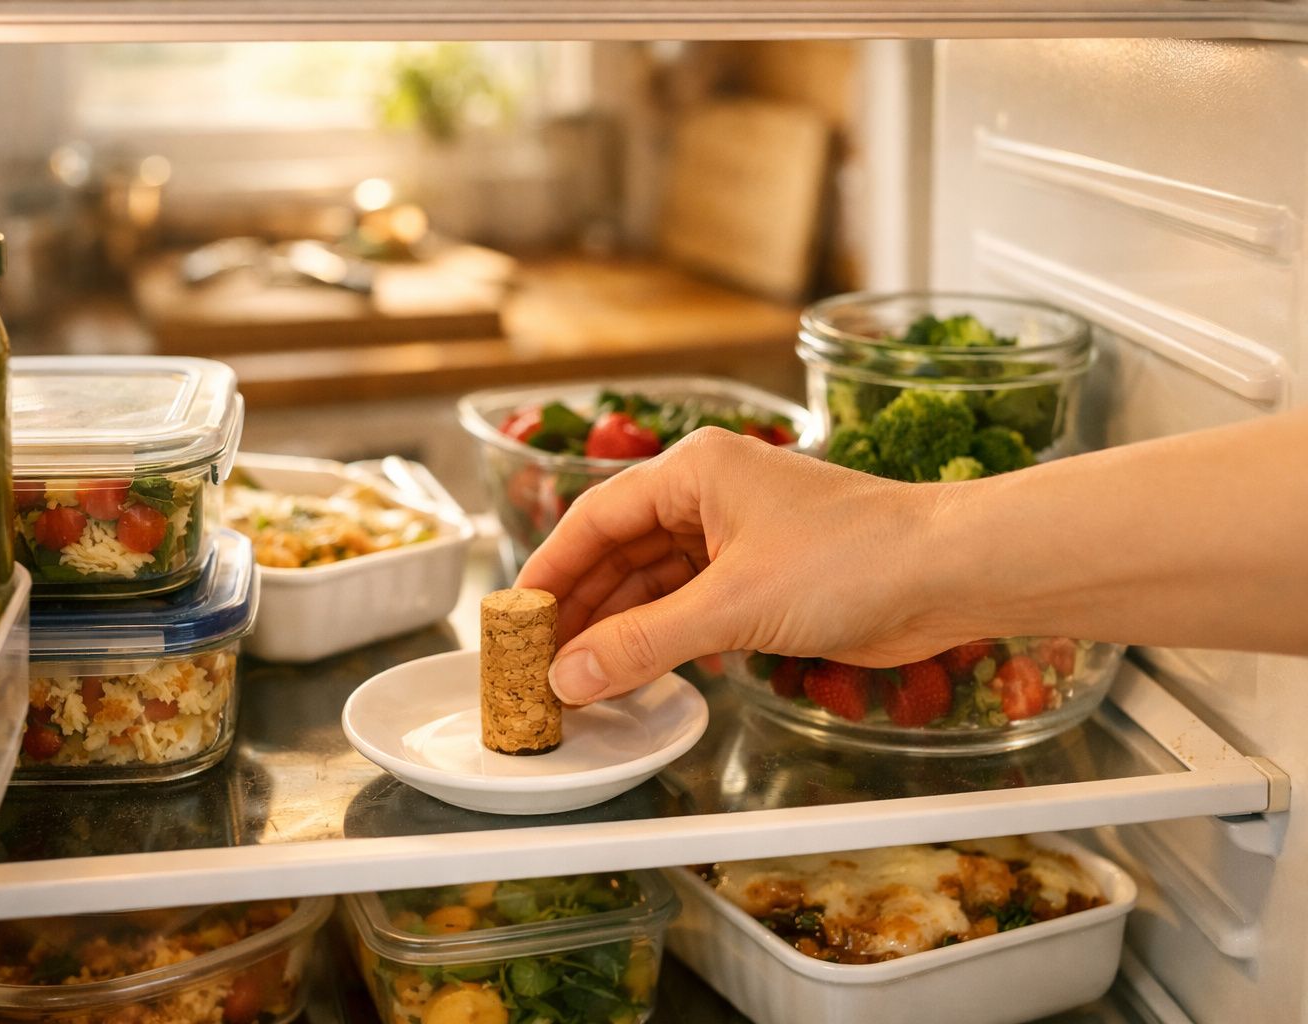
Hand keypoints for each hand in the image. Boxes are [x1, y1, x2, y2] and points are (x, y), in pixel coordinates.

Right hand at [515, 428, 957, 703]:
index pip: (596, 517)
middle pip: (621, 554)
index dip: (550, 570)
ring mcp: (739, 538)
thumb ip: (644, 644)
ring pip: (656, 586)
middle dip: (582, 610)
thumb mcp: (733, 604)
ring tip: (581, 682)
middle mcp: (710, 496)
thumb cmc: (853, 558)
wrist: (950, 574)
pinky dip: (666, 641)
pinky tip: (645, 674)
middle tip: (540, 663)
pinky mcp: (765, 580)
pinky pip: (693, 609)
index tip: (514, 618)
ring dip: (623, 633)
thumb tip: (568, 679)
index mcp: (695, 471)